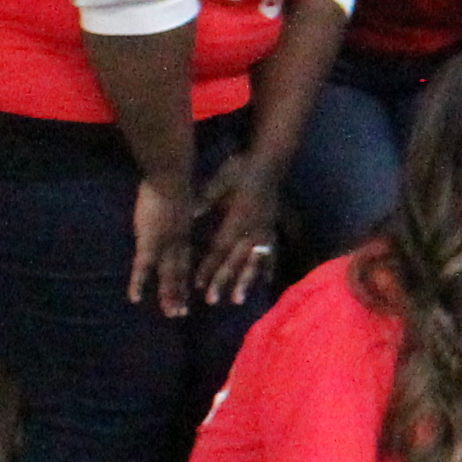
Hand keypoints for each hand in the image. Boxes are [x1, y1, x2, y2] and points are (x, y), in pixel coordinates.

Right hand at [127, 171, 208, 314]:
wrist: (170, 177)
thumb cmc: (175, 182)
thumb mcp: (182, 199)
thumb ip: (184, 208)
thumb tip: (185, 209)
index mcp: (184, 231)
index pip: (185, 260)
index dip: (186, 277)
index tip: (189, 292)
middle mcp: (177, 243)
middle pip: (179, 273)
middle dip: (179, 294)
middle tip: (180, 313)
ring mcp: (164, 245)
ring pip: (167, 275)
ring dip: (168, 296)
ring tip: (170, 314)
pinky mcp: (149, 243)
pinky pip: (143, 268)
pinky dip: (138, 283)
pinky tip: (135, 298)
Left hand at [190, 157, 284, 309]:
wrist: (271, 160)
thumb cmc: (243, 168)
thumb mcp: (221, 179)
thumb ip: (206, 198)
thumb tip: (189, 214)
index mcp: (238, 218)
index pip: (220, 247)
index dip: (209, 266)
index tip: (198, 285)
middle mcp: (253, 229)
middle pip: (236, 260)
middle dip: (223, 281)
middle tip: (213, 301)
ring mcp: (265, 230)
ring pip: (254, 261)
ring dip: (245, 281)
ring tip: (238, 300)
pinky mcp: (272, 228)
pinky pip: (271, 252)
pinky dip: (267, 267)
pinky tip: (265, 282)